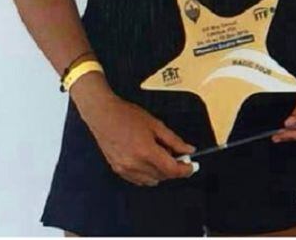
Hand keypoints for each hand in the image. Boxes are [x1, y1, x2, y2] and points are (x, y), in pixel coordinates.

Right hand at [74, 80, 195, 185]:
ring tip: (163, 154)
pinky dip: (149, 174)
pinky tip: (150, 161)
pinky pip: (139, 180)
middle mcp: (135, 164)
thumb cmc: (128, 116)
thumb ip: (174, 140)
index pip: (171, 170)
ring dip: (161, 172)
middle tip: (180, 156)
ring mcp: (125, 170)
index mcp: (146, 152)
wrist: (104, 116)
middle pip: (162, 176)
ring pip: (151, 180)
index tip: (192, 167)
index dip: (185, 170)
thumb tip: (188, 150)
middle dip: (174, 169)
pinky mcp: (118, 170)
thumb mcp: (156, 124)